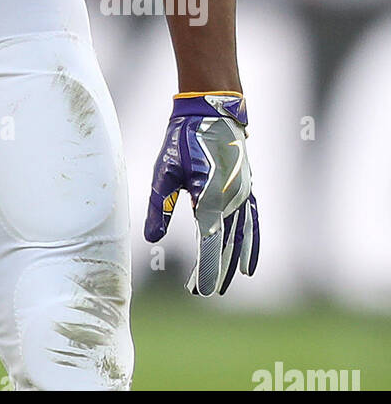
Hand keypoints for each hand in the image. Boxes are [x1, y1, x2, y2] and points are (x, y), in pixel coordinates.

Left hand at [144, 92, 258, 295]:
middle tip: (204, 292)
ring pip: (242, 237)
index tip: (199, 291)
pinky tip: (249, 262)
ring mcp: (243, 194)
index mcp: (209, 196)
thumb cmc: (183, 138)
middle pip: (227, 245)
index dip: (206, 269)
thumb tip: (151, 238)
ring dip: (234, 262)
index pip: (209, 243)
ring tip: (225, 284)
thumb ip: (159, 206)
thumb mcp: (164, 171)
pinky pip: (253, 223)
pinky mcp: (246, 189)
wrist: (212, 110)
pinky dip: (252, 244)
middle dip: (217, 271)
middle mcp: (231, 199)